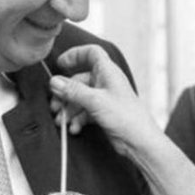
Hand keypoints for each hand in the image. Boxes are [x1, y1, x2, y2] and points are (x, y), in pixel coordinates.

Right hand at [48, 45, 161, 159]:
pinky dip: (76, 119)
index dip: (75, 54)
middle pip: (79, 80)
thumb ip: (73, 91)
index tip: (61, 64)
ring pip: (79, 98)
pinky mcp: (102, 113)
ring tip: (62, 121)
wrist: (139, 141)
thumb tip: (55, 82)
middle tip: (55, 105)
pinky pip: (84, 111)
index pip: (91, 53)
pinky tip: (74, 128)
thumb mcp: (95, 101)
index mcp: (108, 72)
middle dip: (65, 93)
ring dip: (68, 109)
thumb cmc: (127, 117)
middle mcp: (105, 83)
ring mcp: (103, 98)